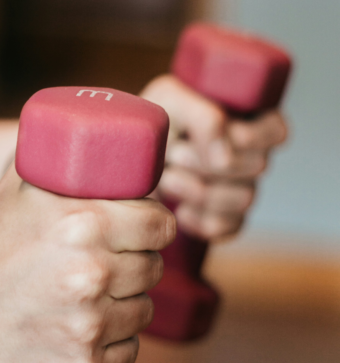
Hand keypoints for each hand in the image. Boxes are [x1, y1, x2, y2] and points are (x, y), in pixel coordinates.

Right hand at [0, 165, 174, 362]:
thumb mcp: (17, 188)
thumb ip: (61, 159)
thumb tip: (101, 137)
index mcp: (84, 224)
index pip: (161, 225)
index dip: (151, 228)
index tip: (139, 233)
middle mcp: (92, 274)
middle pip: (153, 268)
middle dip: (134, 265)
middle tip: (104, 266)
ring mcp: (89, 326)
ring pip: (141, 312)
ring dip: (123, 305)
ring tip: (88, 299)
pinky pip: (127, 352)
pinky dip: (111, 344)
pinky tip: (81, 332)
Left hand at [141, 75, 287, 239]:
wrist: (122, 161)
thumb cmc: (150, 123)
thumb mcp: (169, 100)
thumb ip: (203, 118)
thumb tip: (226, 158)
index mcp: (246, 119)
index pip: (276, 132)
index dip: (249, 137)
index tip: (211, 135)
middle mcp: (249, 155)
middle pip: (257, 166)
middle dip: (207, 162)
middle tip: (174, 155)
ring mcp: (238, 189)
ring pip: (244, 199)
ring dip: (198, 189)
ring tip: (166, 178)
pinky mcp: (222, 218)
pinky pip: (227, 227)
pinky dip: (198, 220)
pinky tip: (177, 209)